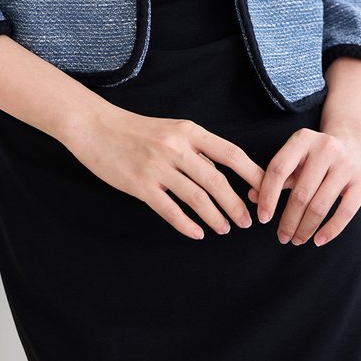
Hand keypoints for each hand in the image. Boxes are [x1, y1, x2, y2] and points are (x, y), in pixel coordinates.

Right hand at [63, 104, 265, 240]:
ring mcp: (158, 167)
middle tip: (247, 221)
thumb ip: (196, 148)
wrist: (95, 127)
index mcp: (189, 131)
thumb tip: (222, 174)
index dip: (252, 175)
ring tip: (225, 229)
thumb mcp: (171, 129)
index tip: (265, 193)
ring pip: (197, 198)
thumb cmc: (136, 129)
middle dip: (237, 205)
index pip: (231, 154)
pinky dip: (187, 225)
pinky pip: (170, 210)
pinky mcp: (140, 185)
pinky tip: (197, 233)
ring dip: (216, 218)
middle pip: (217, 181)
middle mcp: (176, 147)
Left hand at [246, 124, 360, 246]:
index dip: (268, 196)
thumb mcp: (297, 157)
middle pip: (300, 193)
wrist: (358, 142)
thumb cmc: (319, 155)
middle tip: (282, 237)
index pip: (278, 169)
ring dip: (306, 228)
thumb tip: (251, 196)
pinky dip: (330, 230)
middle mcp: (325, 149)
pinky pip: (345, 212)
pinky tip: (319, 240)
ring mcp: (346, 165)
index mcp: (302, 140)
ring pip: (320, 205)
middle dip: (288, 220)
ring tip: (297, 239)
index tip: (262, 219)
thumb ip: (277, 176)